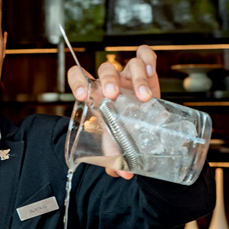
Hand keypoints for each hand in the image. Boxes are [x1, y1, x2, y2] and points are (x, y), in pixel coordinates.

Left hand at [66, 44, 160, 179]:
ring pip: (129, 63)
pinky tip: (151, 73)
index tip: (83, 95)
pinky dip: (148, 60)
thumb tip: (120, 173)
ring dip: (136, 78)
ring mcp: (129, 76)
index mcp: (96, 93)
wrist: (143, 128)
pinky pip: (146, 55)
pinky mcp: (147, 73)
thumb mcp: (115, 143)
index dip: (77, 80)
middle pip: (106, 69)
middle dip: (108, 80)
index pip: (78, 74)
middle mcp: (111, 82)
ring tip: (143, 97)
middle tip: (113, 96)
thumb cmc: (122, 133)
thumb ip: (114, 157)